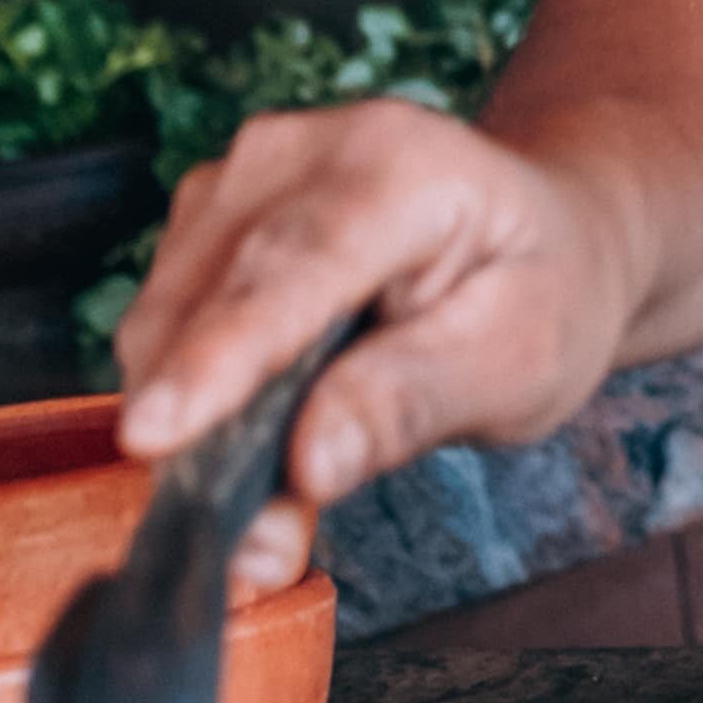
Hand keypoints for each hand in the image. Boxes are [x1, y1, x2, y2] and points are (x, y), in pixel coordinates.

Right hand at [113, 101, 639, 593]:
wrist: (544, 238)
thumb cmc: (541, 294)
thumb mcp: (520, 361)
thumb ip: (412, 404)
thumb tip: (308, 464)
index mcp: (399, 166)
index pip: (289, 268)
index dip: (218, 360)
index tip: (157, 438)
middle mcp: (301, 151)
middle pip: (212, 301)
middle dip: (205, 433)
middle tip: (250, 552)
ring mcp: (240, 176)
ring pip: (168, 320)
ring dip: (195, 427)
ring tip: (272, 515)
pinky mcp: (205, 216)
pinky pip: (165, 323)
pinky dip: (191, 400)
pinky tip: (253, 448)